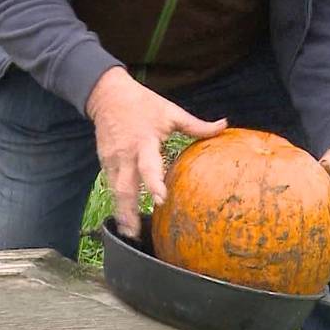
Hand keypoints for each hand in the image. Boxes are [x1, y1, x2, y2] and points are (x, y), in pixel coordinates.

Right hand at [86, 67, 226, 238]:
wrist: (106, 95)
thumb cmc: (142, 103)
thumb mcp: (170, 112)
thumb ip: (196, 125)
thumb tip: (224, 125)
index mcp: (144, 142)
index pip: (148, 166)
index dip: (154, 183)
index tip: (161, 199)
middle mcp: (125, 155)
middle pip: (124, 188)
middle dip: (128, 212)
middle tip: (135, 233)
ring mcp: (111, 160)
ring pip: (115, 191)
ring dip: (121, 213)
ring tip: (128, 234)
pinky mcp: (104, 162)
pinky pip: (111, 186)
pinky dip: (117, 203)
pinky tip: (123, 219)